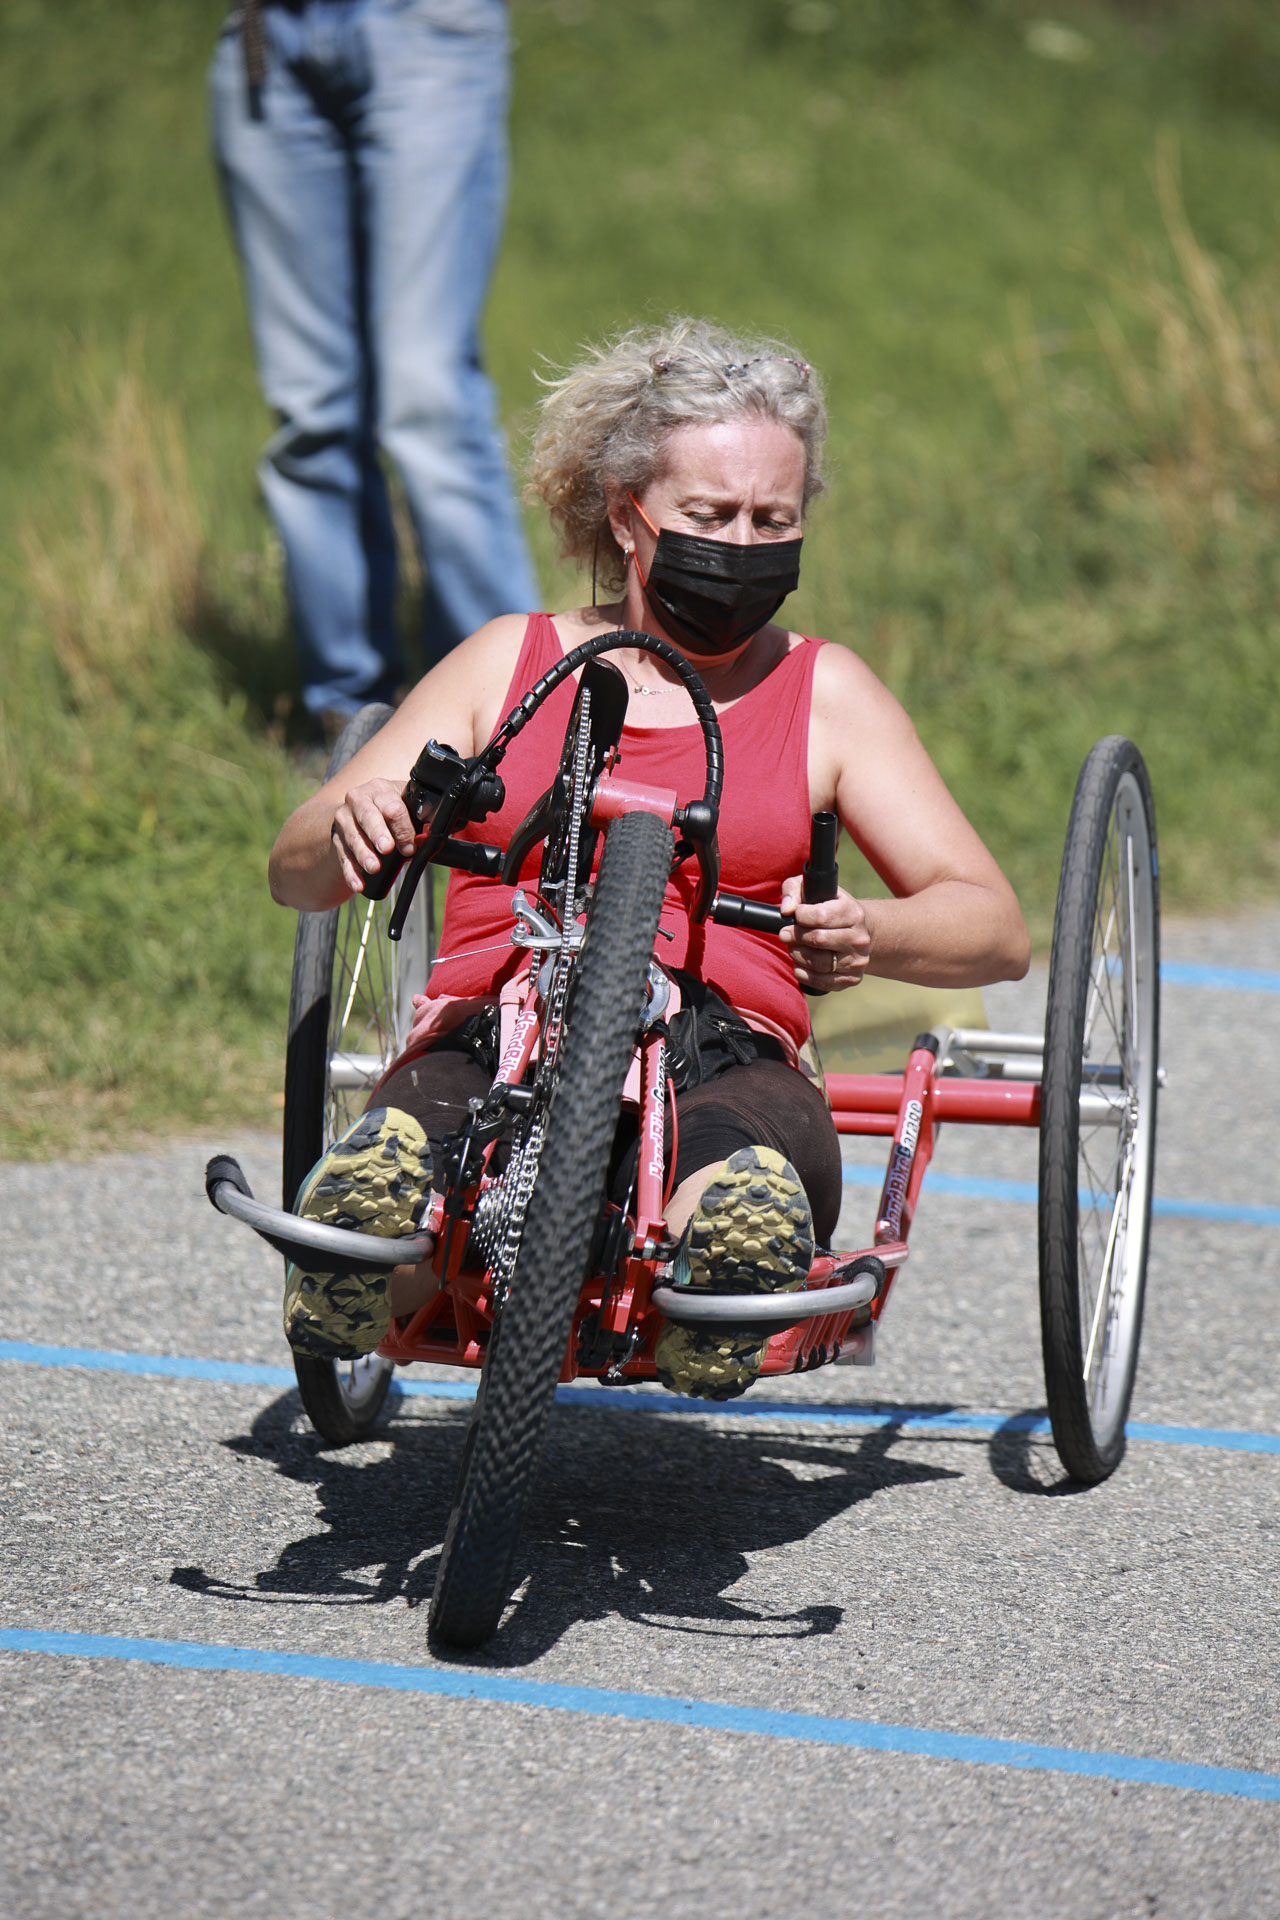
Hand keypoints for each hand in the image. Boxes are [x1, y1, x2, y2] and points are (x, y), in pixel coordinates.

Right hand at [329, 777, 418, 894]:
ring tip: (374, 868)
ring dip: (363, 854)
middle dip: (378, 833)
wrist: (359, 812)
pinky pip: (343, 857)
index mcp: (379, 790)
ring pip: (353, 837)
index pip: (391, 806)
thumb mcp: (405, 808)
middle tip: (387, 848)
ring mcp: (344, 819)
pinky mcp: (337, 839)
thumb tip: (428, 839)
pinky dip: (351, 873)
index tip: (409, 846)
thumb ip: (420, 821)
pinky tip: (358, 884)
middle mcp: (358, 800)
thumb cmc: (389, 811)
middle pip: (368, 816)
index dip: (402, 827)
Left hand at [779, 878, 870, 991]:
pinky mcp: (852, 978)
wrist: (857, 931)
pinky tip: (799, 965)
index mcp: (853, 913)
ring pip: (819, 963)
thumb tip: (787, 910)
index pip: (821, 916)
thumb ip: (794, 890)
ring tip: (792, 947)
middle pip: (819, 940)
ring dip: (797, 955)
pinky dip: (804, 974)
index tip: (795, 915)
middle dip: (795, 937)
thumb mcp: (815, 889)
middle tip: (785, 934)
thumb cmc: (829, 908)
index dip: (800, 916)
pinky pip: (822, 981)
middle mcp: (859, 938)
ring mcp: (858, 960)